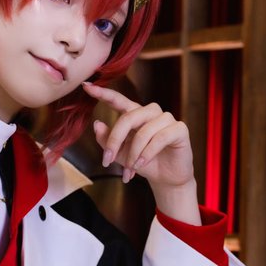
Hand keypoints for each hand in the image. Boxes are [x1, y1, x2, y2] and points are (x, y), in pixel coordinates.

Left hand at [83, 82, 200, 222]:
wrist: (166, 178)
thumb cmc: (143, 163)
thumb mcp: (120, 154)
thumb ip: (107, 141)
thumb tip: (97, 125)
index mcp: (135, 114)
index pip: (118, 100)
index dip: (103, 93)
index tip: (86, 86)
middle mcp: (150, 112)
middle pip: (128, 118)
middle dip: (115, 141)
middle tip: (106, 160)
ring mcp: (166, 119)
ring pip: (143, 132)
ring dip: (133, 153)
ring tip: (130, 169)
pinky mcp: (179, 129)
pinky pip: (160, 138)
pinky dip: (147, 153)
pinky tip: (141, 164)